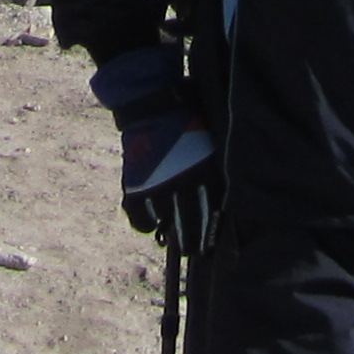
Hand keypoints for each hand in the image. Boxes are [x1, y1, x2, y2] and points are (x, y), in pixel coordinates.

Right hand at [119, 114, 218, 251]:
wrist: (153, 106)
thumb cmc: (187, 119)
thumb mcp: (208, 144)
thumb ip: (211, 172)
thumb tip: (218, 199)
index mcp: (205, 175)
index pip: (210, 217)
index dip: (208, 235)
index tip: (208, 245)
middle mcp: (183, 186)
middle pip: (189, 230)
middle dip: (191, 243)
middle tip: (190, 248)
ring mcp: (157, 189)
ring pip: (166, 226)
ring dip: (171, 233)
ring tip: (173, 236)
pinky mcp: (135, 188)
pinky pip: (141, 222)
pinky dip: (146, 224)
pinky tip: (151, 220)